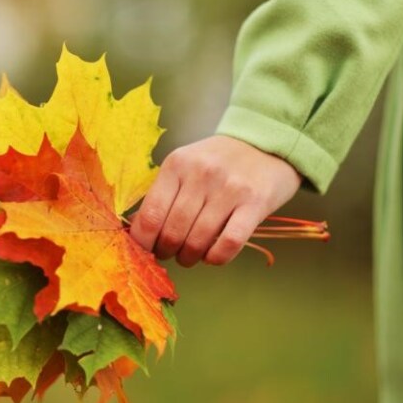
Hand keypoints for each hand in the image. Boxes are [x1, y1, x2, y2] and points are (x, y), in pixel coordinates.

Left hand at [130, 135, 302, 266]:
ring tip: (191, 256)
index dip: (143, 242)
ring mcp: (230, 188)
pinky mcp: (255, 202)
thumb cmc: (218, 162)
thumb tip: (136, 230)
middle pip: (173, 231)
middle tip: (171, 254)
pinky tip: (213, 256)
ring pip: (198, 240)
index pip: (150, 214)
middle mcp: (202, 174)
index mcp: (177, 164)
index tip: (146, 250)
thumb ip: (163, 195)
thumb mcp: (185, 167)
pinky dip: (216, 258)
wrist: (266, 144)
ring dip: (190, 257)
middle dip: (167, 252)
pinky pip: (229, 243)